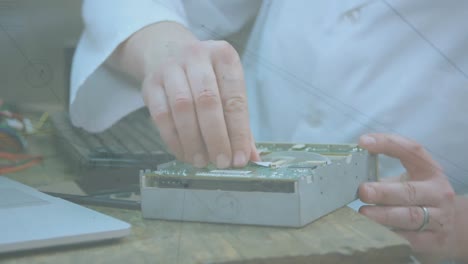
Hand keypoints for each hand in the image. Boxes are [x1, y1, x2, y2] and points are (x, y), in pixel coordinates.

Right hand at [126, 23, 258, 167]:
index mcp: (224, 57)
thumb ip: (239, 123)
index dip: (239, 132)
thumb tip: (251, 157)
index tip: (240, 158)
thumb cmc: (205, 76)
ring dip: (193, 140)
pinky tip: (184, 153)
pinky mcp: (150, 83)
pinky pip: (161, 115)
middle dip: (216, 137)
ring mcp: (171, 68)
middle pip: (208, 101)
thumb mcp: (226, 88)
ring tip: (201, 161)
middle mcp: (197, 57)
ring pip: (182, 107)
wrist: (165, 51)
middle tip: (221, 162)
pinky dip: (174, 139)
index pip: (235, 98)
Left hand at [357, 133, 456, 260]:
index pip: (411, 150)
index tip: (363, 143)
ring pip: (410, 216)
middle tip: (362, 191)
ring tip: (364, 213)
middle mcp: (438, 192)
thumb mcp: (409, 180)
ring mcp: (439, 217)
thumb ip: (384, 176)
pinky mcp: (434, 241)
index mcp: (429, 170)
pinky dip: (391, 235)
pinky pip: (410, 239)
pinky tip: (374, 232)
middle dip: (383, 191)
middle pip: (409, 191)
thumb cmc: (419, 197)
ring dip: (384, 215)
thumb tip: (346, 175)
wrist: (451, 227)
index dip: (387, 144)